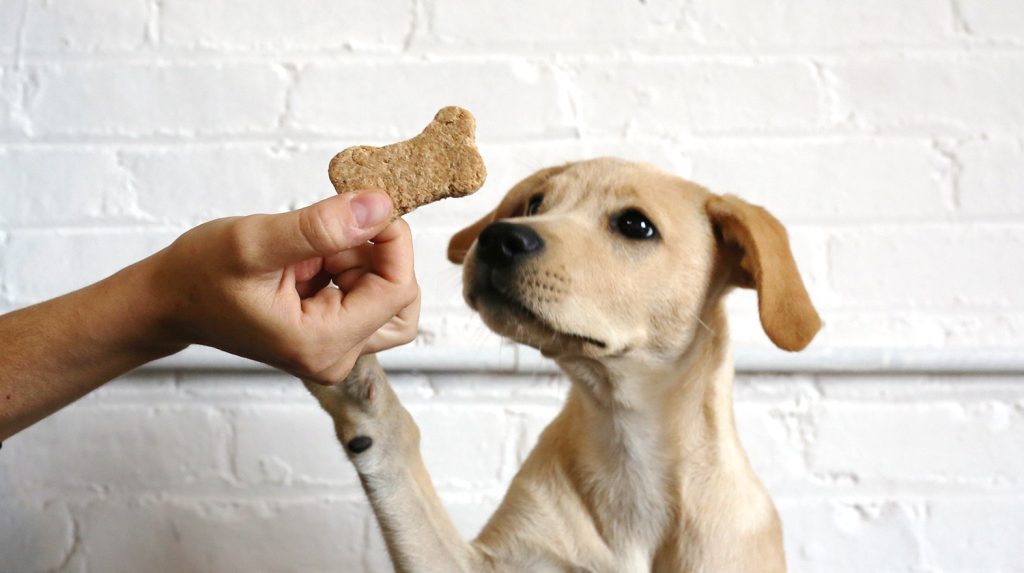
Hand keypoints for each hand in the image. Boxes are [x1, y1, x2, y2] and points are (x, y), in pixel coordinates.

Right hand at [144, 191, 419, 383]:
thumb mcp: (256, 242)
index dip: (393, 243)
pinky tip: (308, 258)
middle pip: (401, 301)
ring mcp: (334, 348)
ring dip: (362, 262)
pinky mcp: (330, 334)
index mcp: (322, 343)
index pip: (397, 290)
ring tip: (313, 248)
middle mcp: (335, 356)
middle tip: (336, 231)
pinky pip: (364, 296)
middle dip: (377, 257)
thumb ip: (321, 227)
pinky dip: (346, 267)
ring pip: (387, 298)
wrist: (170, 300)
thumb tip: (380, 207)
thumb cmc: (199, 275)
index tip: (368, 206)